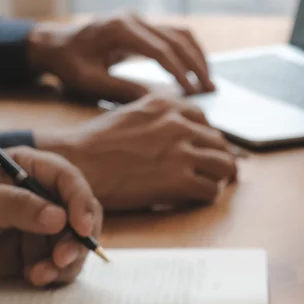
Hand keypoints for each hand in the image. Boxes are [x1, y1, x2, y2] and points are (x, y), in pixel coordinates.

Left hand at [0, 148, 102, 286]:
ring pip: (77, 244)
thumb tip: (59, 217)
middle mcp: (44, 197)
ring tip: (40, 274)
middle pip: (83, 215)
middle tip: (62, 258)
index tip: (80, 228)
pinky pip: (62, 265)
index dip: (80, 202)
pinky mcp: (40, 253)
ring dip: (67, 262)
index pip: (68, 180)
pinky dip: (55, 274)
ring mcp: (44, 227)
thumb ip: (17, 206)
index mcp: (29, 170)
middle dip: (78, 239)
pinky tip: (34, 277)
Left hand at [27, 12, 214, 102]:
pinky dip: (190, 52)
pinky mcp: (143, 26)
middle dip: (196, 65)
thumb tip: (157, 102)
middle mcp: (132, 18)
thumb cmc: (69, 64)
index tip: (192, 92)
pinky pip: (174, 35)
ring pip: (180, 34)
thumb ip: (122, 90)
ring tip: (209, 82)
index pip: (159, 50)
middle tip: (210, 90)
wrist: (55, 45)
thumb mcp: (91, 82)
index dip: (179, 72)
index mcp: (118, 28)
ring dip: (198, 57)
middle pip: (176, 39)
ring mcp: (139, 19)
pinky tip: (197, 70)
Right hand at [36, 95, 238, 211]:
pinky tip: (194, 198)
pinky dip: (207, 196)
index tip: (201, 151)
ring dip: (220, 177)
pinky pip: (212, 190)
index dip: (205, 139)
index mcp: (167, 105)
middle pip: (220, 143)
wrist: (77, 163)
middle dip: (218, 158)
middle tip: (214, 172)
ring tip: (210, 185)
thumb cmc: (98, 143)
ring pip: (225, 165)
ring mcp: (182, 153)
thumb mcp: (132, 114)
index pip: (205, 121)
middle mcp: (179, 125)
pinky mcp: (180, 181)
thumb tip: (184, 131)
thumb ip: (160, 118)